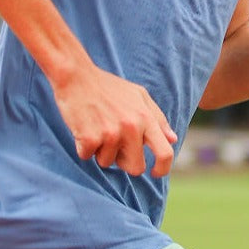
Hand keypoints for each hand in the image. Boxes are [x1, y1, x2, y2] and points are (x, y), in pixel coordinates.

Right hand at [50, 61, 176, 177]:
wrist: (75, 76)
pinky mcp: (89, 138)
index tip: (155, 173)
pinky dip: (83, 147)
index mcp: (145, 118)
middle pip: (135, 167)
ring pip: (107, 162)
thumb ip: (158, 118)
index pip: (165, 153)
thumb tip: (173, 139)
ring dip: (101, 151)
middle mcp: (131, 128)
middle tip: (114, 145)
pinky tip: (83, 127)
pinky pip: (87, 156)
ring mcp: (110, 134)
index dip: (162, 168)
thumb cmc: (107, 86)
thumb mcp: (138, 95)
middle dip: (124, 161)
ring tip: (96, 127)